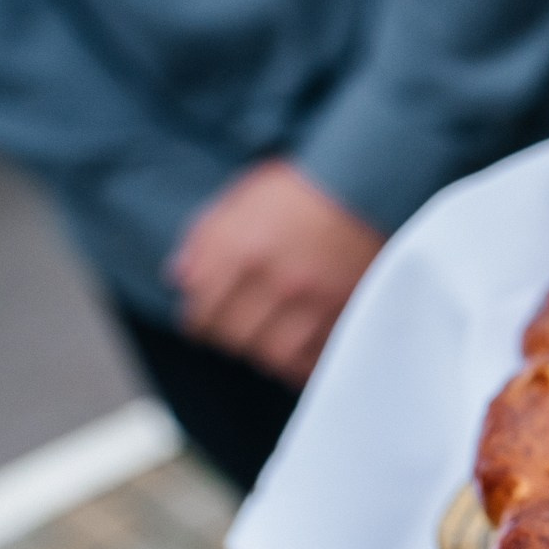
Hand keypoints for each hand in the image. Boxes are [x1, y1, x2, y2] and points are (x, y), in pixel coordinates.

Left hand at [167, 161, 384, 386]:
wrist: (369, 184)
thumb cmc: (302, 189)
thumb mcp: (242, 199)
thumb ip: (206, 238)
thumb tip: (179, 277)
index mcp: (241, 251)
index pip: (203, 310)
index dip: (199, 322)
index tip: (203, 325)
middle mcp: (275, 281)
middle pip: (236, 337)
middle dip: (230, 340)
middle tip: (236, 336)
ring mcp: (314, 301)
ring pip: (274, 354)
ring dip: (265, 355)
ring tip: (267, 347)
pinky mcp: (346, 312)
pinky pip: (317, 357)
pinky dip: (302, 364)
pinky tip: (298, 356)